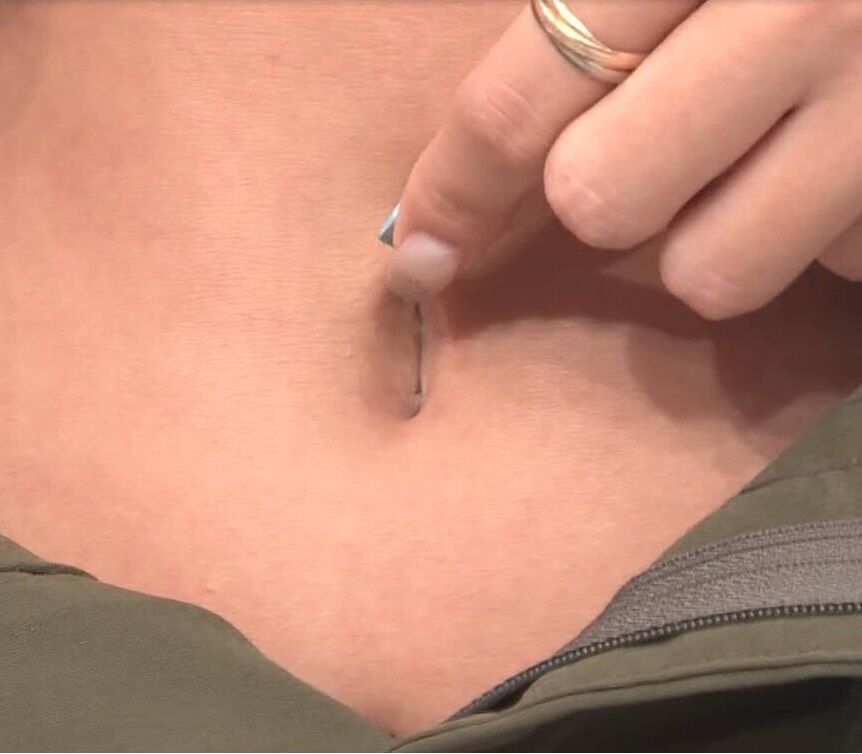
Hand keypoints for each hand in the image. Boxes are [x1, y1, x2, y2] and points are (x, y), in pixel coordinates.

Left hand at [385, 0, 861, 318]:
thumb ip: (597, 12)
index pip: (523, 95)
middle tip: (651, 144)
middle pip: (601, 197)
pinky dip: (815, 234)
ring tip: (767, 156)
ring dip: (710, 233)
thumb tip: (485, 150)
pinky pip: (824, 267)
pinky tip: (849, 161)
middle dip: (599, 196)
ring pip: (708, 270)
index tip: (418, 247)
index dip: (454, 184)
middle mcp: (807, 7)